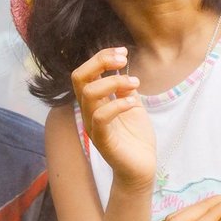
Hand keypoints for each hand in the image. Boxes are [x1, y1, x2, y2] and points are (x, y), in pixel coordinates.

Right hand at [72, 46, 155, 187]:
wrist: (142, 168)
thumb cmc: (136, 138)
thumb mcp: (132, 105)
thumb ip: (125, 89)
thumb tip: (122, 70)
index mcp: (95, 102)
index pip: (86, 73)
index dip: (101, 57)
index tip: (123, 52)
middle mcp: (89, 112)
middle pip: (79, 78)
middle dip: (100, 62)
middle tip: (123, 60)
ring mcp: (94, 126)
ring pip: (89, 94)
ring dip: (113, 82)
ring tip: (135, 84)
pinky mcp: (103, 140)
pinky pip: (101, 117)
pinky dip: (118, 104)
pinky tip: (133, 103)